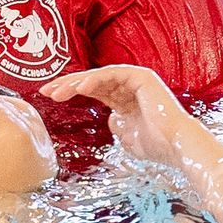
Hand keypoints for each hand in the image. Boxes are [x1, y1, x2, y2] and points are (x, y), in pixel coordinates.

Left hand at [40, 64, 208, 167]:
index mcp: (126, 98)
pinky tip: (78, 88)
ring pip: (98, 77)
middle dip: (68, 85)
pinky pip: (111, 75)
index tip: (51, 97)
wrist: (176, 146)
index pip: (95, 91)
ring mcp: (136, 79)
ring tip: (56, 92)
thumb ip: (117, 127)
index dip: (72, 92)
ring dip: (75, 83)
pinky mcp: (140, 77)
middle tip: (45, 91)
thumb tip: (111, 120)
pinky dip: (93, 80)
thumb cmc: (156, 146)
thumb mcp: (128, 139)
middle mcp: (130, 86)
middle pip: (93, 81)